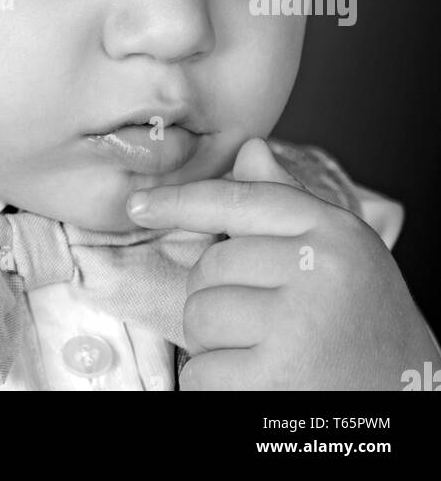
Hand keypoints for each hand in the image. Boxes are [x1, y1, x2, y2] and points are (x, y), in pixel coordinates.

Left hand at [126, 137, 436, 389]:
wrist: (412, 397)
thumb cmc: (364, 321)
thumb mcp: (338, 252)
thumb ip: (286, 205)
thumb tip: (250, 151)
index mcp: (330, 230)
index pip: (237, 200)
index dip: (178, 201)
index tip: (137, 205)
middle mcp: (316, 269)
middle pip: (209, 266)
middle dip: (217, 297)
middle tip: (258, 322)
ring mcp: (296, 324)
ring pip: (199, 318)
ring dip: (214, 345)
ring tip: (260, 353)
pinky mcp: (277, 379)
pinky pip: (202, 373)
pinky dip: (215, 384)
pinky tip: (255, 384)